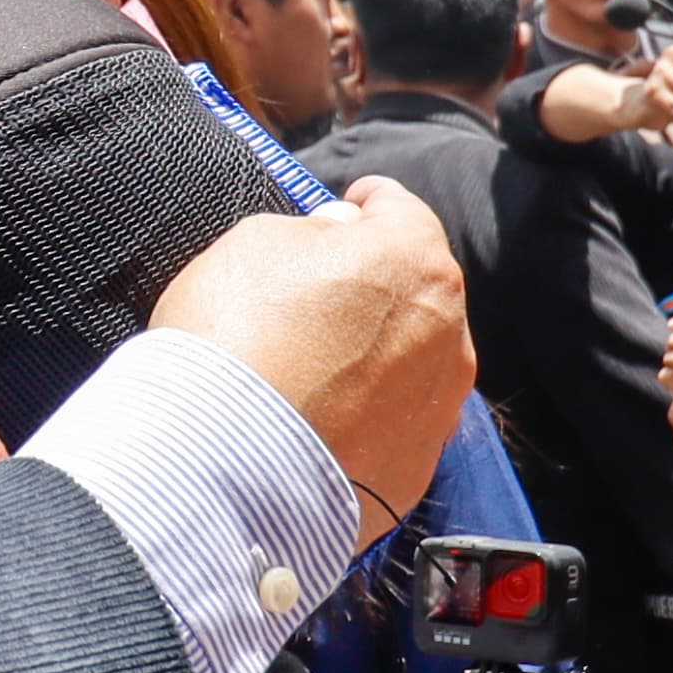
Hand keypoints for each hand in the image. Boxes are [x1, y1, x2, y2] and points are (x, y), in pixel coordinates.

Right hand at [150, 175, 470, 544]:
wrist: (224, 462)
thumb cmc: (236, 335)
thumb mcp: (255, 243)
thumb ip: (309, 233)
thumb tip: (331, 243)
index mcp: (415, 258)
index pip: (400, 210)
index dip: (370, 203)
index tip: (352, 204)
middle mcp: (448, 330)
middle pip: (415, 291)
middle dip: (375, 285)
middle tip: (320, 293)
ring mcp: (438, 406)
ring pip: (412, 361)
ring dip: (375, 354)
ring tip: (315, 368)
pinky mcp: (416, 468)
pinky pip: (393, 426)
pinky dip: (365, 416)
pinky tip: (318, 420)